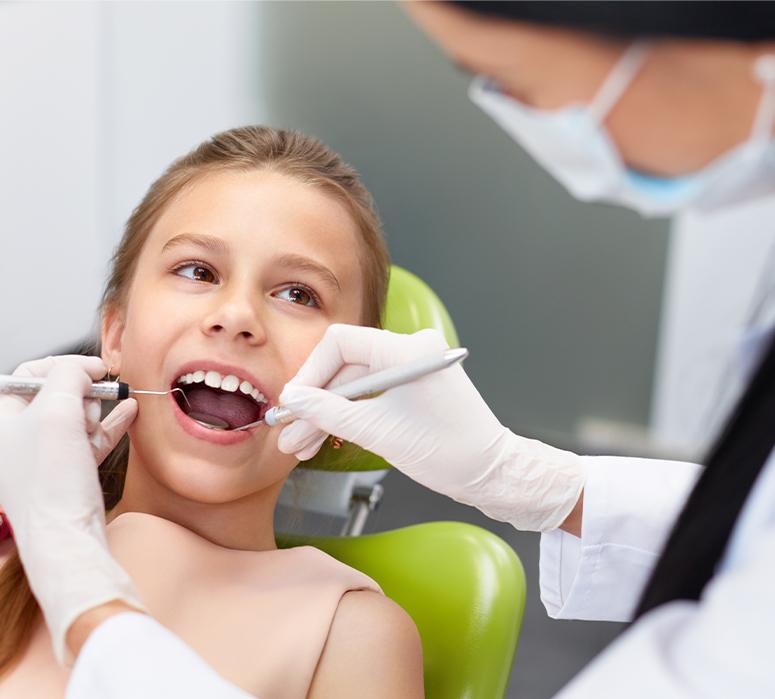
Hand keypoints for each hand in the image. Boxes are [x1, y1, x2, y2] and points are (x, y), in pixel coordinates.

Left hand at [0, 355, 143, 664]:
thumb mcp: (56, 413)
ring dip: (98, 409)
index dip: (63, 364)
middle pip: (56, 393)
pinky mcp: (70, 471)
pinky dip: (111, 423)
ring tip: (113, 408)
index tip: (94, 366)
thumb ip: (69, 376)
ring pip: (77, 415)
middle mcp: (19, 436)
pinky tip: (129, 410)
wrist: (66, 537)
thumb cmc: (50, 481)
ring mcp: (46, 455)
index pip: (29, 374)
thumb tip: (86, 368)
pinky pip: (92, 438)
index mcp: (2, 420)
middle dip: (82, 390)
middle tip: (100, 392)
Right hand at [277, 325, 584, 531]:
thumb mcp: (379, 432)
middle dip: (316, 403)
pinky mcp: (414, 387)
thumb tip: (295, 400)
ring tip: (300, 446)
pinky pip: (372, 394)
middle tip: (289, 431)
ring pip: (356, 385)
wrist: (491, 474)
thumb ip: (330, 412)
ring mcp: (413, 368)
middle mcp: (412, 350)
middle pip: (346, 366)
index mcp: (408, 349)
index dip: (310, 372)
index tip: (293, 401)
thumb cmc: (448, 452)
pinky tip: (324, 437)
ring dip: (328, 415)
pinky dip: (350, 415)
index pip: (341, 342)